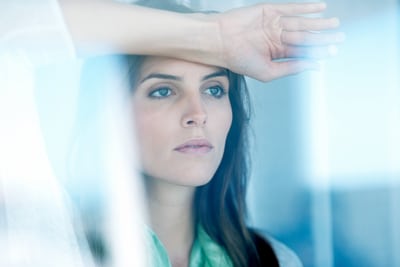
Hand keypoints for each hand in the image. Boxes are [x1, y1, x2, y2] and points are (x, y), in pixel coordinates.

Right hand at [214, 2, 343, 80]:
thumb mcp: (268, 72)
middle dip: (322, 37)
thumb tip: (313, 67)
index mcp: (276, 53)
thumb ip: (291, 68)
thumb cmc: (239, 59)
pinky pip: (292, 8)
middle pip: (304, 37)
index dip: (316, 52)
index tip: (331, 52)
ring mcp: (274, 23)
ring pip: (301, 23)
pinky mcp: (270, 11)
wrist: (220, 41)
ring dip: (318, 23)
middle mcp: (277, 37)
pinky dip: (306, 8)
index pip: (300, 52)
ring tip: (335, 24)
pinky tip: (320, 8)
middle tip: (339, 37)